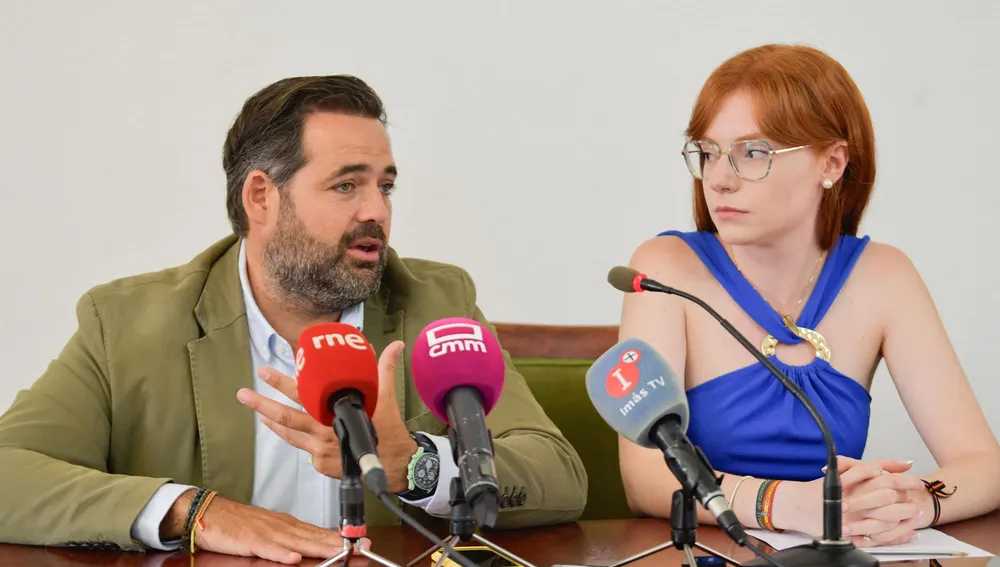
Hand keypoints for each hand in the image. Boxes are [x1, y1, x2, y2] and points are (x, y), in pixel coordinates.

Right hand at [162, 489, 368, 563]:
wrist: (208, 513)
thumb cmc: (238, 524)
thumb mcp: (269, 532)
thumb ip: (290, 540)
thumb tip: (309, 551)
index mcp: (287, 525)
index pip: (319, 532)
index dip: (340, 537)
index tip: (362, 541)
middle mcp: (282, 526)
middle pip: (314, 535)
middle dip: (339, 541)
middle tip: (362, 545)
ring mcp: (266, 532)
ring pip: (297, 541)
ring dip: (319, 546)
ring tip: (340, 550)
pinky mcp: (249, 540)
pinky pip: (267, 547)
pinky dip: (281, 552)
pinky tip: (294, 557)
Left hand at [237, 340, 416, 492]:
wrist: (395, 465)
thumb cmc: (389, 430)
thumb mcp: (385, 398)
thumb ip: (384, 370)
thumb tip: (396, 346)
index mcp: (334, 414)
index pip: (302, 395)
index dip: (281, 383)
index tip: (264, 372)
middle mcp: (322, 434)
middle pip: (285, 418)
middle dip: (262, 405)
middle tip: (243, 393)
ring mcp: (319, 452)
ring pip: (289, 435)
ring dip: (272, 422)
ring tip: (258, 411)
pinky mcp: (321, 465)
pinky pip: (305, 448)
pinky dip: (298, 438)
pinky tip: (291, 431)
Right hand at [772, 456, 915, 540]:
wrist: (797, 506)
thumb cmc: (821, 489)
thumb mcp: (845, 470)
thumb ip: (874, 465)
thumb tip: (906, 463)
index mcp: (852, 481)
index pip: (885, 476)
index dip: (905, 479)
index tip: (918, 482)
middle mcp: (852, 497)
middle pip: (888, 495)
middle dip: (907, 496)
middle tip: (918, 496)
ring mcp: (853, 517)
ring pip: (887, 516)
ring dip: (905, 515)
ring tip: (916, 512)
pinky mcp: (852, 533)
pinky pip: (880, 536)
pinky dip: (897, 535)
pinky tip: (909, 533)